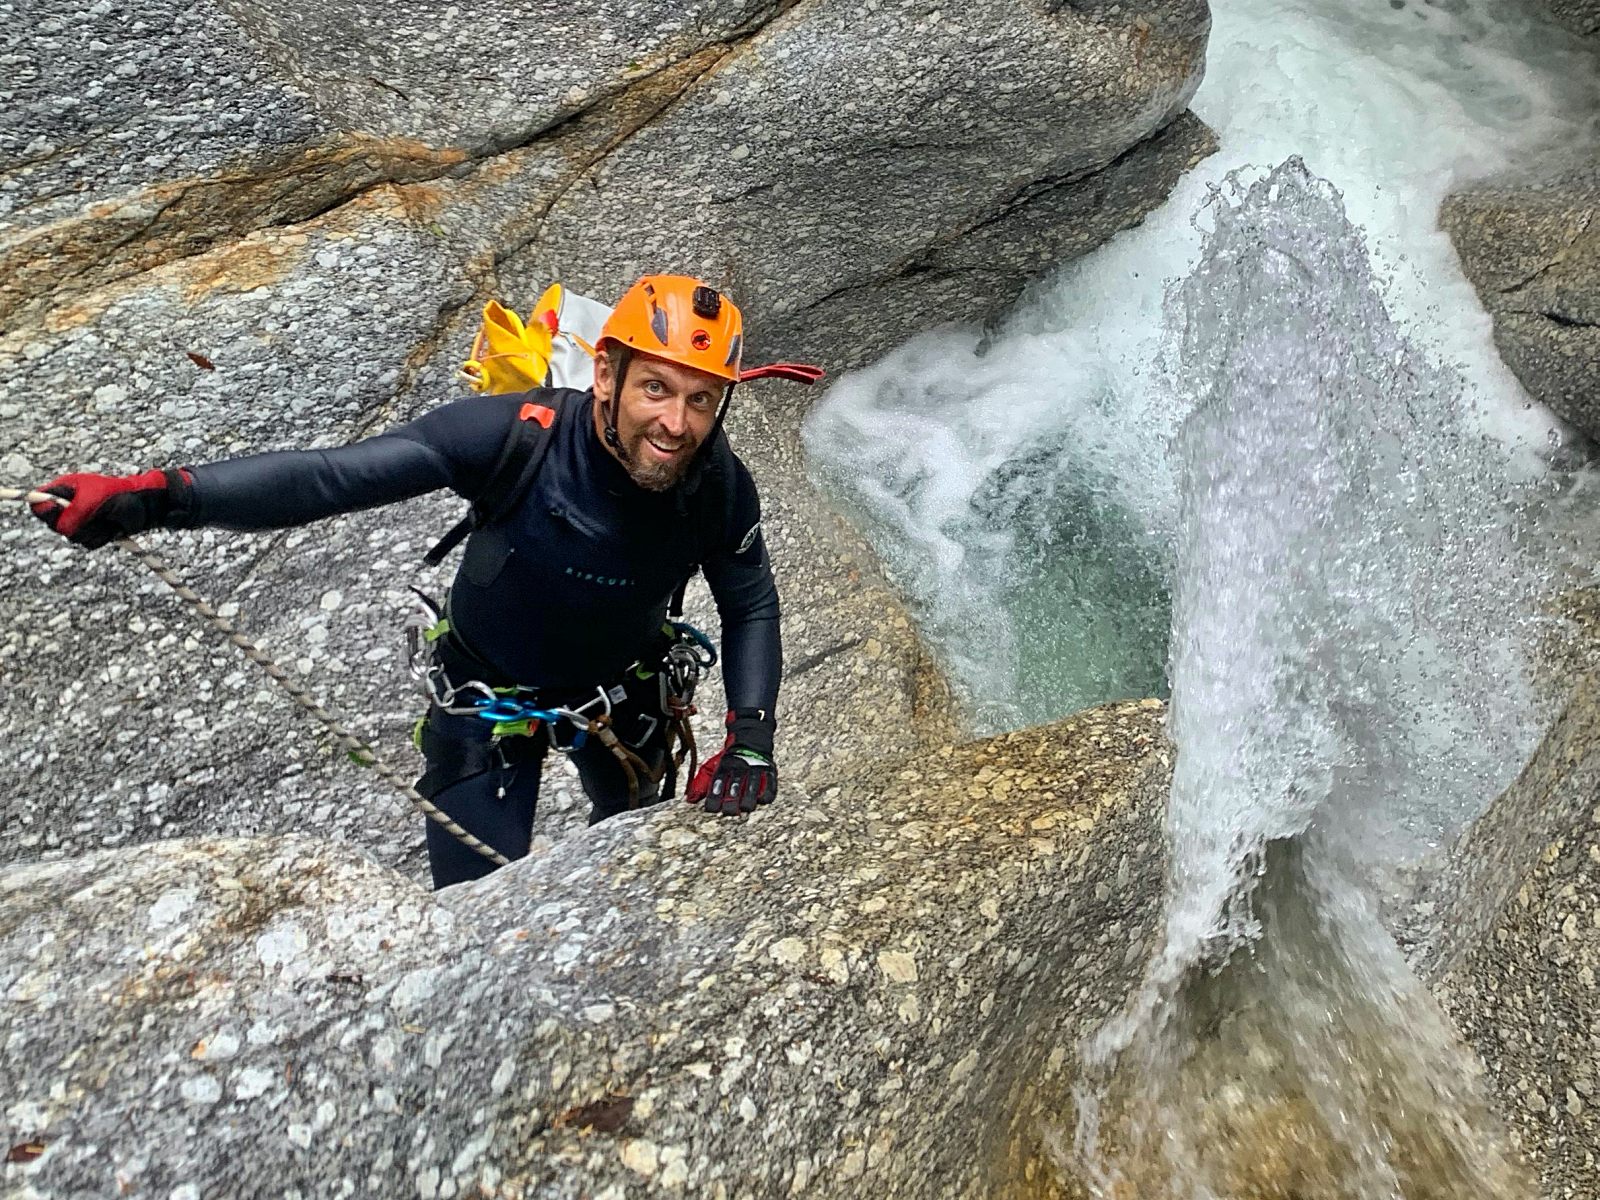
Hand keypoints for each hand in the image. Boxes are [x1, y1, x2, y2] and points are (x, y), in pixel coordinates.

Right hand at [31, 468, 191, 548]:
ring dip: (92, 530)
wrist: (146, 506)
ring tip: (106, 519)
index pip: (39, 501)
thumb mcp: (92, 500)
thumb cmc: (121, 494)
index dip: (45, 508)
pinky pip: (89, 542)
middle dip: (74, 522)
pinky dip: (101, 537)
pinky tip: (111, 528)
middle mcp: (70, 505)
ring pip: (72, 536)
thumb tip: (59, 526)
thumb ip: (71, 513)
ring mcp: (82, 520)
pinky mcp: (94, 532)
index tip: (57, 510)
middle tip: (92, 513)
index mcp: (65, 489)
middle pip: (54, 523)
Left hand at [686, 708, 777, 815]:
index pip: (716, 786)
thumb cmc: (728, 758)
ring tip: (743, 808)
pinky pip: (770, 789)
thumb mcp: (711, 766)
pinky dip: (764, 798)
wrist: (750, 737)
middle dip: (730, 807)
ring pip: (752, 793)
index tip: (712, 809)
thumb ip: (700, 783)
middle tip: (728, 811)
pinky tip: (758, 800)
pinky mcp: (769, 771)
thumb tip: (690, 800)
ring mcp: (755, 769)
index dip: (713, 802)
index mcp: (724, 766)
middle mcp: (739, 767)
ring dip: (746, 804)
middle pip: (734, 792)